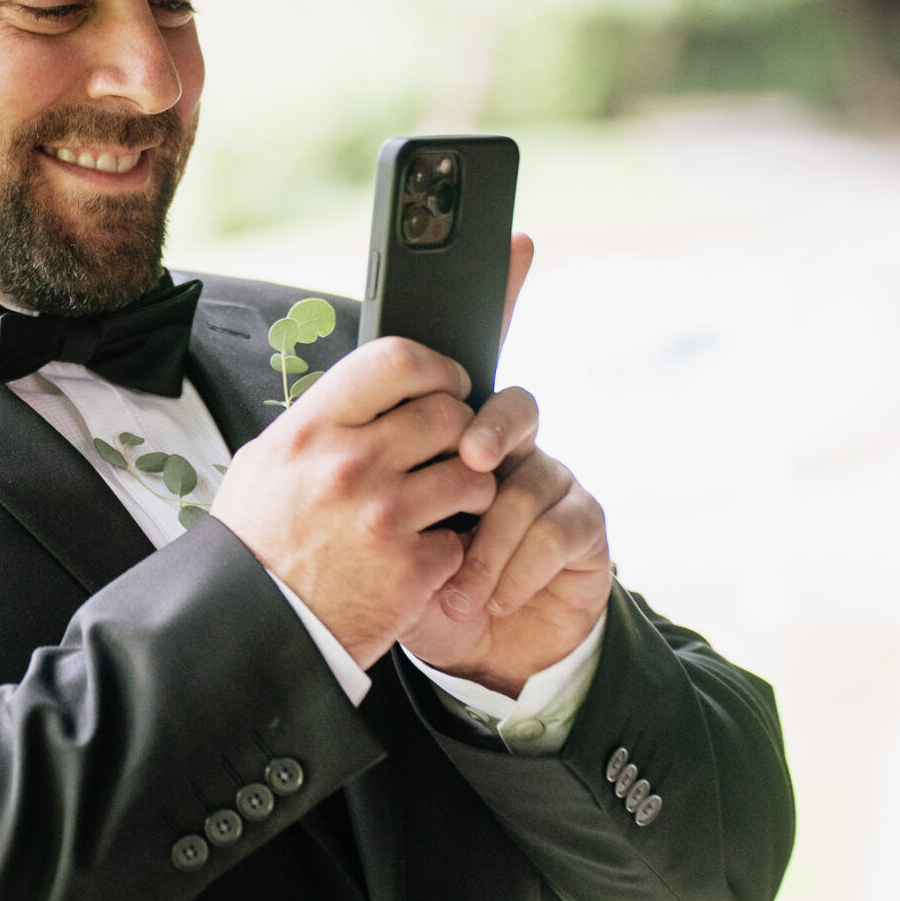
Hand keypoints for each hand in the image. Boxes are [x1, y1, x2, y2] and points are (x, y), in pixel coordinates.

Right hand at [210, 336, 496, 669]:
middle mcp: (350, 465)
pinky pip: (461, 542)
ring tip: (447, 505)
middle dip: (460, 432)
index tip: (447, 384)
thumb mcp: (262, 465)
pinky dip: (449, 551)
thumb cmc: (254, 547)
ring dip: (469, 490)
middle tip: (450, 452)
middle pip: (447, 414)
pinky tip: (421, 557)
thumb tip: (364, 398)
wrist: (247, 626)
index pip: (395, 361)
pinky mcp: (410, 570)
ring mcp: (384, 517)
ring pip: (472, 477)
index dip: (435, 368)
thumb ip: (316, 426)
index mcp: (311, 431)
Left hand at [398, 233, 610, 693]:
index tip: (513, 242)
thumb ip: (359, 478)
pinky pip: (558, 527)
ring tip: (457, 588)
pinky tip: (489, 599)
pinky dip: (515, 570)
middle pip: (510, 404)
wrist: (465, 658)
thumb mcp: (366, 532)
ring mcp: (551, 481)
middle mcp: (508, 446)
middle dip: (489, 433)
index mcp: (451, 434)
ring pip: (530, 476)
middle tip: (467, 462)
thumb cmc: (410, 584)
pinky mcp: (584, 528)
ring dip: (490, 538)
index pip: (473, 356)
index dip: (500, 295)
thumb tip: (315, 437)